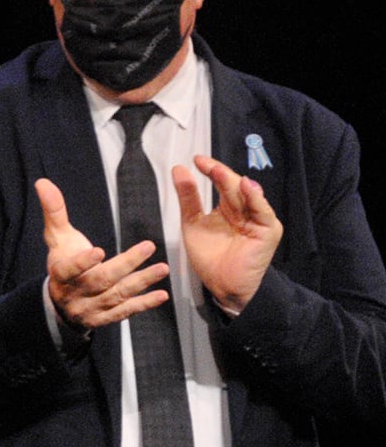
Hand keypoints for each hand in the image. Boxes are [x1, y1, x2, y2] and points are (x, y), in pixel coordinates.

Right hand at [37, 178, 170, 330]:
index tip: (99, 251)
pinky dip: (143, 304)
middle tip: (148, 247)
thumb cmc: (63, 262)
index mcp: (60, 274)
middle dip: (125, 265)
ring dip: (141, 282)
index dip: (82, 262)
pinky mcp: (104, 318)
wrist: (60, 303)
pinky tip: (161, 294)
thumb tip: (43, 183)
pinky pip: (125, 312)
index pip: (68, 269)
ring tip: (162, 268)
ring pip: (116, 296)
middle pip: (99, 280)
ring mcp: (90, 308)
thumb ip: (54, 212)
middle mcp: (74, 294)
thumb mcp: (57, 238)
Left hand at [174, 154, 282, 312]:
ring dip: (233, 182)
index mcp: (229, 207)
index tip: (196, 160)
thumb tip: (179, 171)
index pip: (221, 183)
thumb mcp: (192, 224)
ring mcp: (258, 219)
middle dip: (219, 174)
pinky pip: (262, 211)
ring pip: (246, 195)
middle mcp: (245, 210)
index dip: (211, 171)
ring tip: (218, 171)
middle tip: (204, 163)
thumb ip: (188, 199)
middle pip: (233, 187)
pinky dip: (255, 198)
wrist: (223, 286)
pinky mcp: (268, 230)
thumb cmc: (211, 258)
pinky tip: (246, 187)